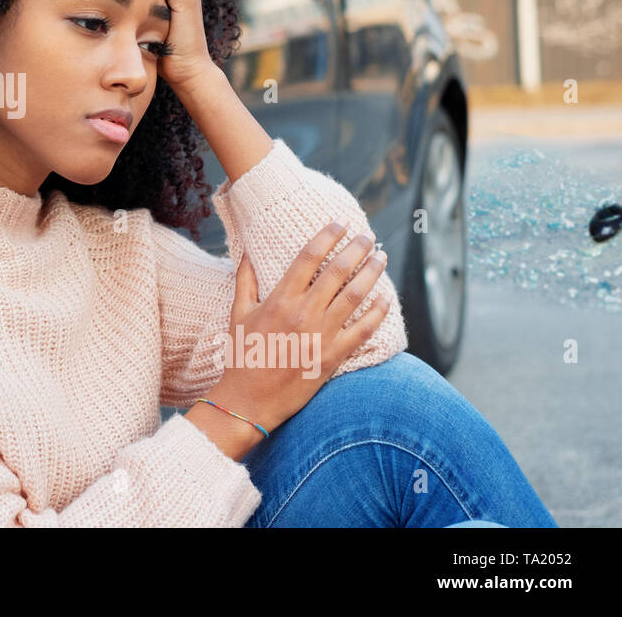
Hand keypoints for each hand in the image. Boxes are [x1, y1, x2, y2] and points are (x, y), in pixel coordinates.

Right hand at [209, 221, 392, 433]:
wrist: (250, 400)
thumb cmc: (241, 356)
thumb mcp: (237, 315)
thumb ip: (245, 281)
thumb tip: (246, 253)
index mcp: (279, 299)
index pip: (308, 257)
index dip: (327, 236)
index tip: (340, 223)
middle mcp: (303, 313)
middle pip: (337, 271)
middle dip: (356, 248)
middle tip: (367, 235)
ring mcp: (321, 335)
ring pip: (355, 296)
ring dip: (372, 273)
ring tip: (381, 258)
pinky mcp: (333, 357)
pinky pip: (363, 330)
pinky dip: (377, 313)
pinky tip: (385, 299)